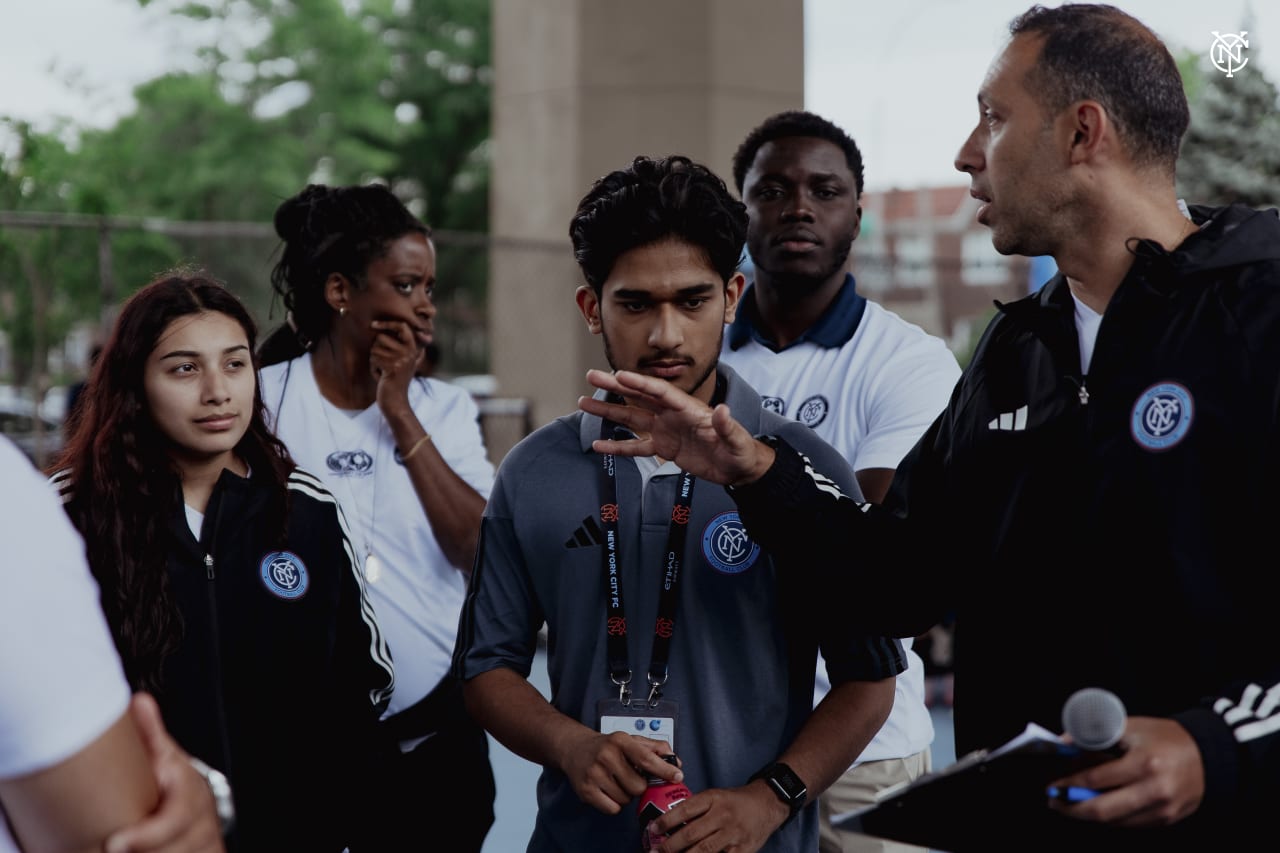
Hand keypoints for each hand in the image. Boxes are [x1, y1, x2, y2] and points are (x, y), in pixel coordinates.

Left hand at [105, 693, 225, 852]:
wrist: (196, 806)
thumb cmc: (174, 782)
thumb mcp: (164, 756)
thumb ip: (150, 735)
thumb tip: (138, 702)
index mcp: (191, 792)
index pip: (177, 818)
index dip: (147, 835)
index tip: (113, 844)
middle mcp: (202, 821)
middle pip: (175, 847)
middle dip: (143, 852)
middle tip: (104, 851)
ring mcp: (203, 843)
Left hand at [369, 319, 424, 413]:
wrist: (396, 400)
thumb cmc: (398, 380)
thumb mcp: (410, 364)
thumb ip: (416, 351)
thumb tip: (426, 337)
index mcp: (413, 348)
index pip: (402, 326)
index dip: (387, 323)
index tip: (374, 325)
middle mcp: (409, 352)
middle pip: (381, 337)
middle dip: (376, 349)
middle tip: (383, 362)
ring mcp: (401, 359)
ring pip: (374, 349)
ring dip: (374, 360)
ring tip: (383, 370)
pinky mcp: (392, 367)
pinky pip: (373, 359)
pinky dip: (373, 368)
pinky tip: (381, 376)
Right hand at [560, 732, 680, 814]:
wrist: (575, 749)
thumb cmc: (607, 747)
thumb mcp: (630, 740)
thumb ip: (655, 748)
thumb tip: (676, 763)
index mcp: (620, 740)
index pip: (646, 758)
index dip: (664, 770)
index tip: (677, 776)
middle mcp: (606, 755)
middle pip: (638, 786)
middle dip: (639, 786)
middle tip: (630, 778)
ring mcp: (594, 774)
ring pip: (626, 800)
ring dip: (626, 796)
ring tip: (617, 782)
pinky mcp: (586, 791)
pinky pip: (612, 809)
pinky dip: (614, 804)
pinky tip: (609, 791)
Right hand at [579, 370, 773, 485]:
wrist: (739, 468)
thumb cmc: (740, 450)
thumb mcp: (735, 439)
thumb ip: (725, 425)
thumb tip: (721, 410)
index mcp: (687, 408)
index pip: (659, 391)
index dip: (639, 383)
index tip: (619, 375)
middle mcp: (672, 414)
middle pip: (639, 396)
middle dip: (615, 386)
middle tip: (592, 376)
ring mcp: (665, 430)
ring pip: (631, 417)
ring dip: (609, 410)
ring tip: (585, 403)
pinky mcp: (663, 447)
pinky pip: (636, 446)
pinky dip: (618, 445)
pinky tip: (599, 443)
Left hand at [651, 781, 786, 852]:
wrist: (767, 804)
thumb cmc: (736, 801)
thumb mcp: (716, 796)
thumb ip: (696, 808)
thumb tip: (669, 824)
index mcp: (714, 798)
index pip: (685, 810)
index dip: (667, 821)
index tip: (653, 829)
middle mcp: (723, 815)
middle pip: (692, 834)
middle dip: (670, 846)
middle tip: (656, 852)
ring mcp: (733, 834)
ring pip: (704, 850)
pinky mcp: (743, 850)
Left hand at [1048, 716, 1204, 827]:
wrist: (1209, 755)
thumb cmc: (1166, 738)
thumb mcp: (1130, 727)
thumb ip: (1094, 733)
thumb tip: (1062, 741)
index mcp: (1144, 764)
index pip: (1095, 780)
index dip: (1069, 784)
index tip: (1053, 785)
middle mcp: (1154, 791)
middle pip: (1102, 810)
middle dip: (1072, 808)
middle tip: (1055, 801)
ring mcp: (1162, 810)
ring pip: (1114, 821)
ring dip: (1088, 815)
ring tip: (1071, 803)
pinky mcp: (1167, 820)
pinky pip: (1130, 824)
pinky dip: (1110, 817)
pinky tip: (1097, 806)